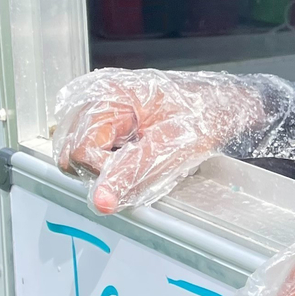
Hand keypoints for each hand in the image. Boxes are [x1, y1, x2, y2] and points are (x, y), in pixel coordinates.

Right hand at [54, 69, 268, 212]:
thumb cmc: (203, 115)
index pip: (79, 150)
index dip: (103, 172)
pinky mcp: (104, 123)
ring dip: (106, 168)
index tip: (132, 175)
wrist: (223, 106)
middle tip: (139, 165)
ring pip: (78, 155)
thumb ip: (132, 173)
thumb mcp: (172, 145)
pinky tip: (136, 155)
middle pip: (71, 152)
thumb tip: (100, 202)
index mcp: (110, 93)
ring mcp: (98, 110)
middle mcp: (96, 98)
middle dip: (102, 170)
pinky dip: (111, 163)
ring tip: (140, 157)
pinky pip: (92, 153)